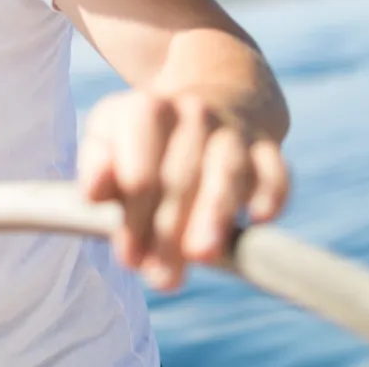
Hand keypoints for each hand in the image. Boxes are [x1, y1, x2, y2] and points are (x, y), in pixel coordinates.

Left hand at [77, 89, 288, 291]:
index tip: (128, 257)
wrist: (212, 91)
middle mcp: (193, 113)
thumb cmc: (148, 133)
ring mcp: (234, 130)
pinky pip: (276, 171)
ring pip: (227, 171)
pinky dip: (271, 194)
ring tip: (203, 255)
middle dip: (168, 232)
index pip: (139, 172)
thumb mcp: (110, 135)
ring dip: (215, 213)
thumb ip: (96, 164)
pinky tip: (257, 218)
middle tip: (161, 278)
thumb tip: (92, 193)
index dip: (133, 217)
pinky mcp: (267, 149)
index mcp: (148, 110)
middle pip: (180, 178)